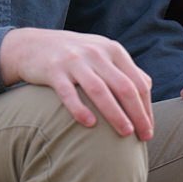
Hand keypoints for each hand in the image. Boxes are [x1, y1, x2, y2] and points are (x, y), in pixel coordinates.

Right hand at [0, 28, 153, 139]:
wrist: (33, 44)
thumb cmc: (75, 54)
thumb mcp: (101, 52)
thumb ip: (123, 68)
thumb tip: (147, 87)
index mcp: (113, 50)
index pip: (138, 82)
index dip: (146, 107)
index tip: (149, 130)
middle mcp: (96, 53)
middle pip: (124, 87)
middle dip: (137, 114)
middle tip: (143, 137)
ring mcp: (74, 61)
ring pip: (100, 90)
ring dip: (115, 114)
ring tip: (125, 134)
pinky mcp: (53, 70)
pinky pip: (68, 93)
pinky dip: (80, 109)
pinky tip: (89, 124)